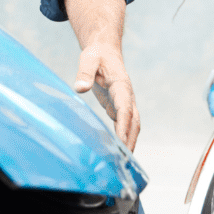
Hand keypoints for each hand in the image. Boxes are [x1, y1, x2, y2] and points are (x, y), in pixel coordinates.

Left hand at [65, 0, 140, 149]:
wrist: (105, 50)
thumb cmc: (96, 55)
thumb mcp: (88, 59)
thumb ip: (84, 73)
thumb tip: (80, 88)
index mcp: (121, 86)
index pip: (125, 109)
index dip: (124, 125)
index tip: (122, 141)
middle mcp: (127, 96)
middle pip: (133, 122)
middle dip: (131, 140)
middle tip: (126, 161)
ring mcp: (125, 103)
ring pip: (132, 125)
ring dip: (129, 142)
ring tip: (124, 163)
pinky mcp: (119, 107)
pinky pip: (124, 125)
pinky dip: (124, 138)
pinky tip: (117, 152)